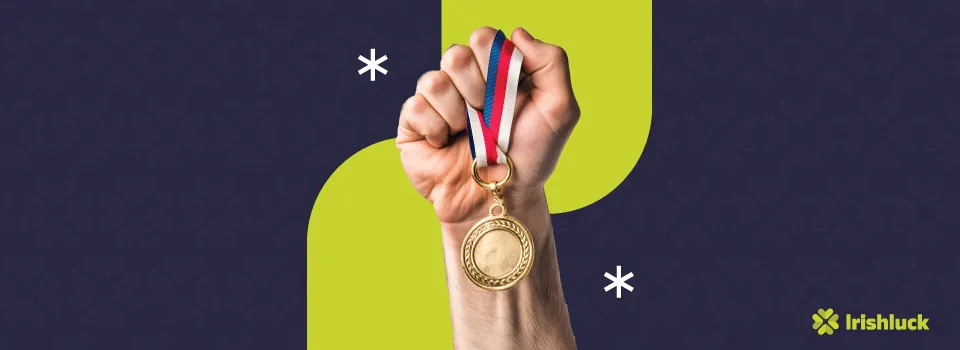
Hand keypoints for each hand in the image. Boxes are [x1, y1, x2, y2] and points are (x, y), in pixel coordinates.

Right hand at [397, 27, 579, 224]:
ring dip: (458, 114)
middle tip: (489, 118)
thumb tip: (517, 33)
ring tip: (469, 136)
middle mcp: (464, 82)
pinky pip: (415, 107)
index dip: (494, 62)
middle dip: (478, 91)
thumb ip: (552, 62)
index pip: (484, 38)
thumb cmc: (530, 159)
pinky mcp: (413, 123)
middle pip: (456, 53)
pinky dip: (436, 130)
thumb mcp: (559, 110)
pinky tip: (446, 145)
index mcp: (496, 72)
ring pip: (434, 81)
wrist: (499, 201)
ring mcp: (437, 101)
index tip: (509, 93)